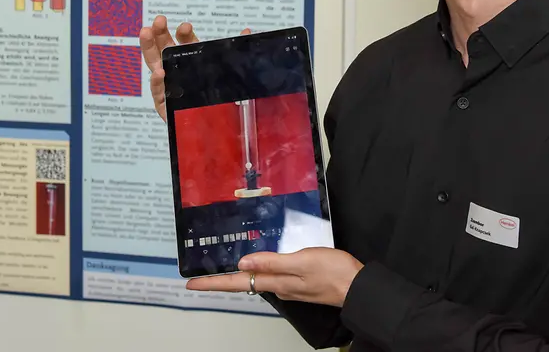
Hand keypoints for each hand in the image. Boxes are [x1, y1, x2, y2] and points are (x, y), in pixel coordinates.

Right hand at [138, 15, 249, 120]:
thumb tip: (246, 30)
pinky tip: (158, 73)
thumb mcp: (231, 73)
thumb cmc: (222, 101)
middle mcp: (178, 72)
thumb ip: (234, 52)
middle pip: (165, 49)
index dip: (184, 35)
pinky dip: (157, 83)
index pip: (186, 44)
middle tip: (159, 21)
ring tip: (146, 33)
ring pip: (155, 66)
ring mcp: (169, 88)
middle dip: (160, 34)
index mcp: (193, 62)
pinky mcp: (166, 106)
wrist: (220, 132)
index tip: (185, 26)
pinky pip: (159, 94)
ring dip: (149, 48)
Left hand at [186, 248, 363, 307]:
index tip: (191, 283)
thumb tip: (243, 264)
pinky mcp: (299, 281)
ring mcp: (289, 285)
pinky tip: (256, 265)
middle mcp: (278, 286)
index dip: (214, 282)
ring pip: (256, 280)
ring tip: (222, 270)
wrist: (357, 286)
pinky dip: (258, 271)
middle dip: (220, 280)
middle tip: (199, 278)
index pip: (237, 283)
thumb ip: (272, 262)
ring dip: (237, 277)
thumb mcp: (301, 262)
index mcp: (276, 282)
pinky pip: (271, 276)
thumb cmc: (333, 272)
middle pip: (242, 284)